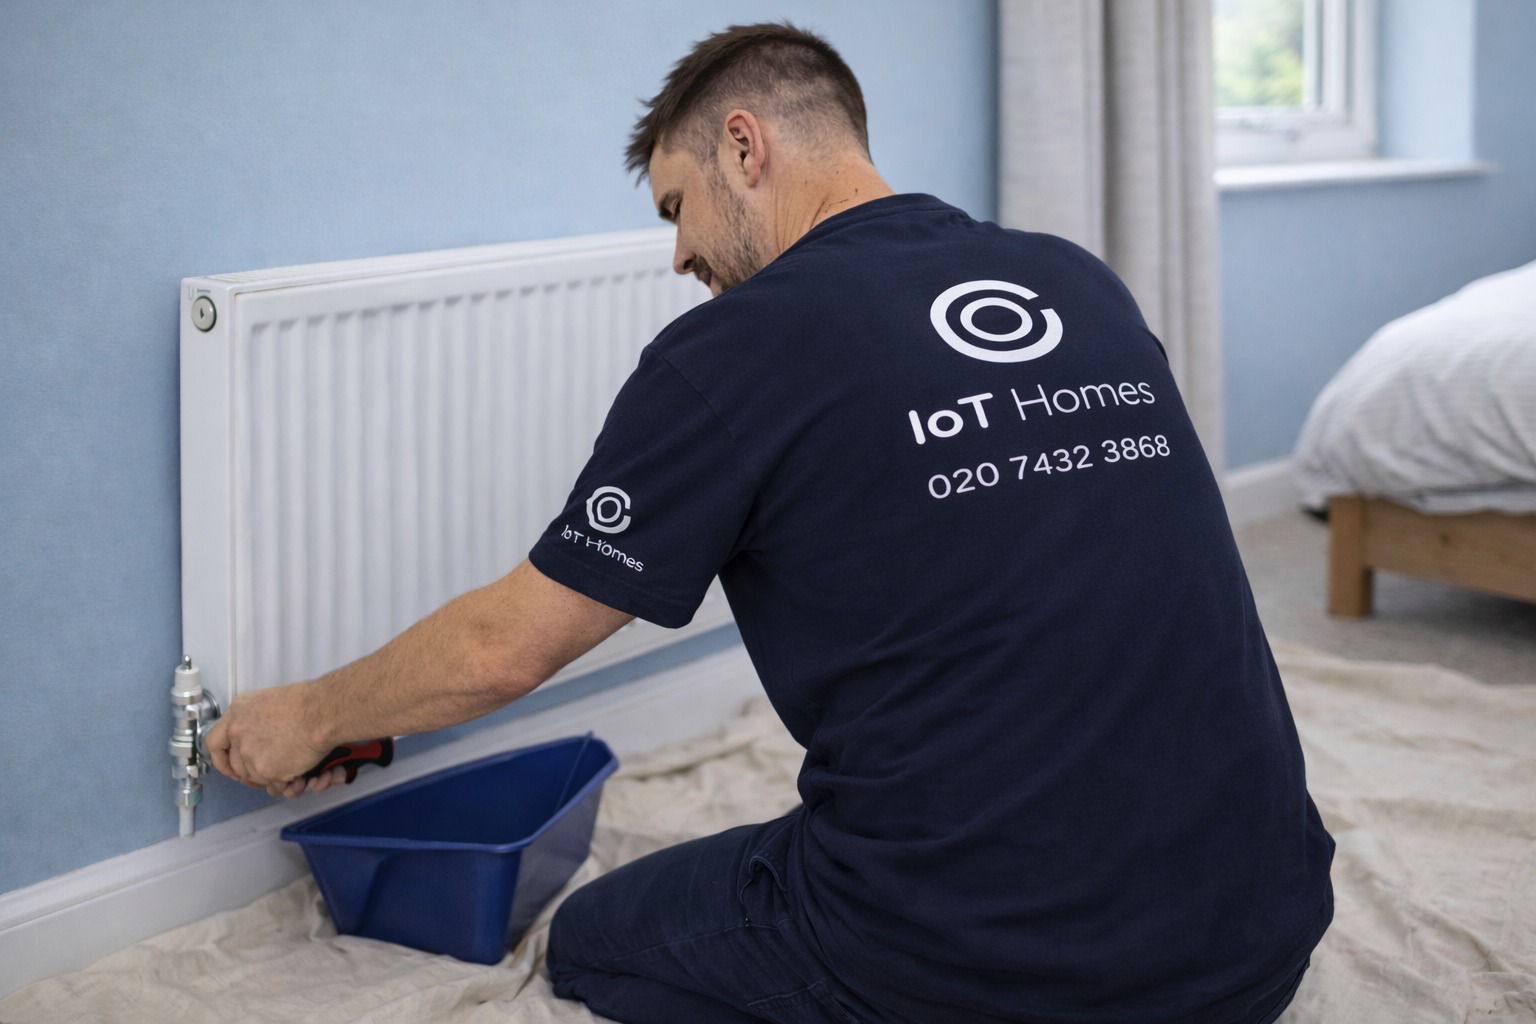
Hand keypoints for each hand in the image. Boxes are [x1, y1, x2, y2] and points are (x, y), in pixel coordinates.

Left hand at [204, 682, 333, 797]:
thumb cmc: (305, 702)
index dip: (221, 759)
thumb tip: (255, 735)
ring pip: (254, 777)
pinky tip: (295, 773)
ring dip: (269, 776)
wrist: (321, 712)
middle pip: (236, 764)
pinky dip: (284, 782)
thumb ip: (253, 719)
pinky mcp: (265, 770)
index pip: (214, 743)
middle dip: (251, 770)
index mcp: (237, 713)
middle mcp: (238, 733)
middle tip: (268, 769)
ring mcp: (249, 753)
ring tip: (288, 766)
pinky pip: (272, 785)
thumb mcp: (267, 701)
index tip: (229, 766)